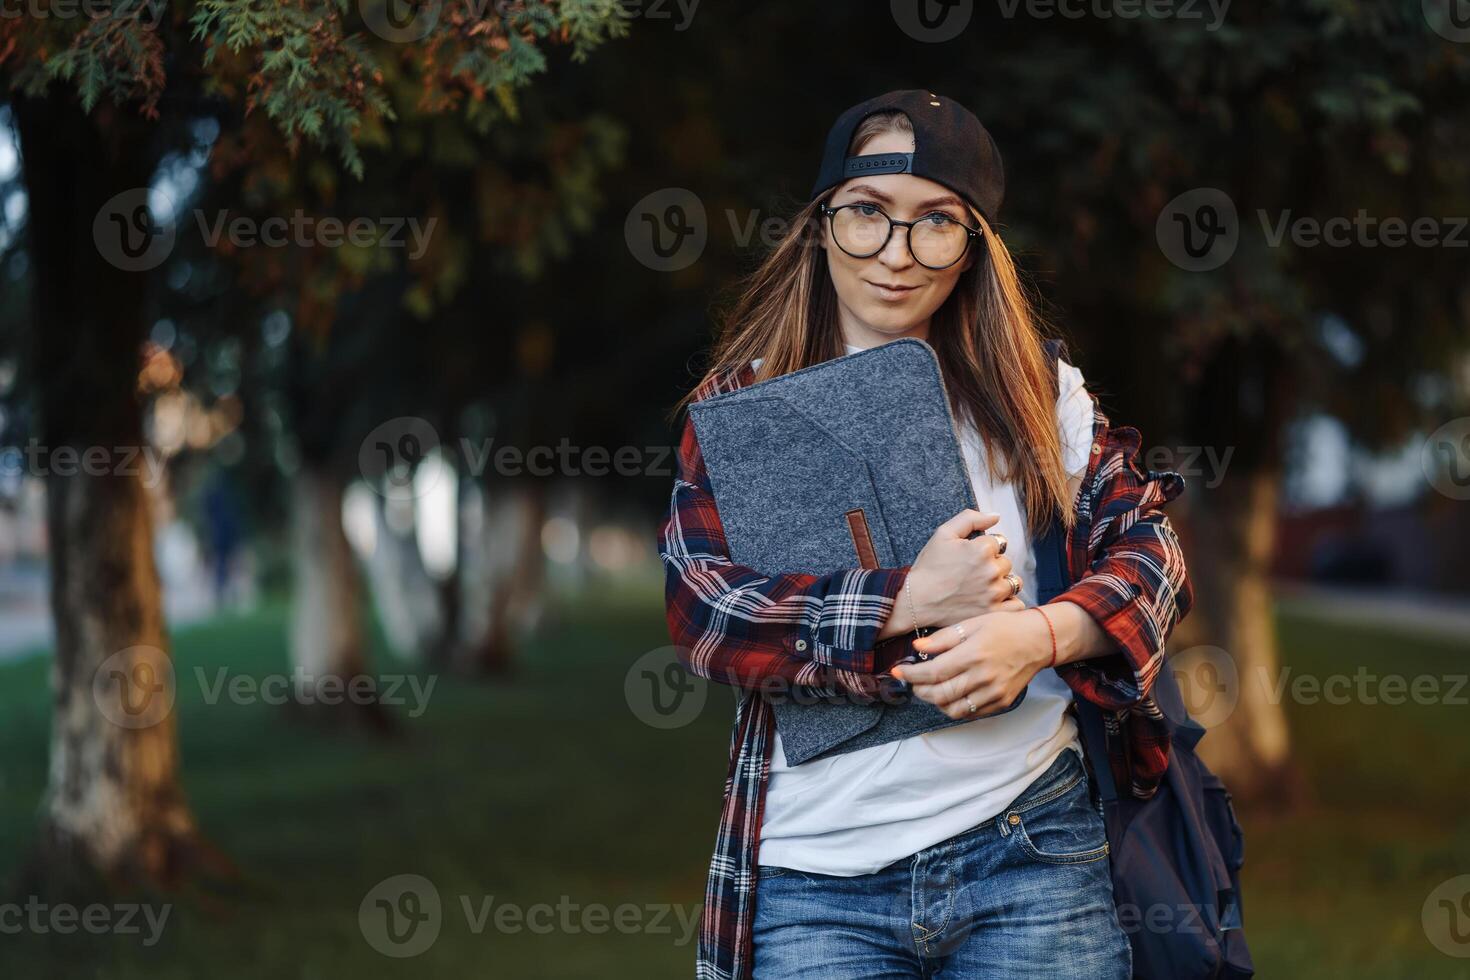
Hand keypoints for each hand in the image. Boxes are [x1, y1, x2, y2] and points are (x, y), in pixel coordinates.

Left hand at [890, 608, 1051, 718]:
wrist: (1038, 641)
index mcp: (973, 654)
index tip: (898, 672)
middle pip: (939, 694)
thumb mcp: (972, 624)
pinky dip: (955, 707)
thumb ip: (943, 639)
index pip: (933, 673)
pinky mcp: (1001, 702)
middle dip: (919, 690)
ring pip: (953, 709)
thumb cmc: (1004, 627)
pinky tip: (950, 695)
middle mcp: (983, 677)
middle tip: (912, 682)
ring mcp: (993, 692)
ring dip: (935, 702)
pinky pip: (971, 713)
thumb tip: (917, 649)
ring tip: (930, 690)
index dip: (911, 675)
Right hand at [905, 509, 1024, 627]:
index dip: (985, 548)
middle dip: (993, 565)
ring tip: (983, 587)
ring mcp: (994, 593)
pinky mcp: (993, 612)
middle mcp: (991, 571)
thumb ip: (971, 518)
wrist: (917, 600)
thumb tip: (996, 516)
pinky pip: (1016, 605)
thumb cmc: (929, 567)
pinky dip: (1009, 602)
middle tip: (973, 573)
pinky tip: (994, 600)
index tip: (970, 557)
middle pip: (1007, 562)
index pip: (999, 543)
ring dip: (1002, 583)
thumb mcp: (943, 534)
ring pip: (1014, 582)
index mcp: (982, 549)